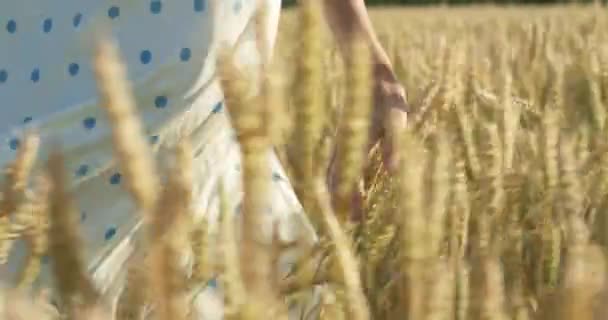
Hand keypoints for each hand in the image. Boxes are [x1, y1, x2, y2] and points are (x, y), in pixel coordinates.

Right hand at [327, 66, 408, 220]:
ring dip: (340, 190)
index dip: (352, 199)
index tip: (353, 219)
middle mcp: (345, 146)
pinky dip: (340, 177)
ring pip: (337, 171)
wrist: (369, 72)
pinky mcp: (348, 137)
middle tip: (349, 223)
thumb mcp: (394, 118)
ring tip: (343, 209)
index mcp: (354, 145)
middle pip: (340, 179)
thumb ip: (392, 144)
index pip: (349, 179)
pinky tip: (347, 183)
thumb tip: (393, 171)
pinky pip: (341, 163)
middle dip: (344, 200)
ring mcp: (344, 142)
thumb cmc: (385, 95)